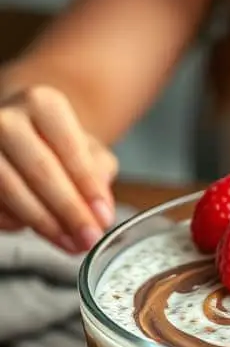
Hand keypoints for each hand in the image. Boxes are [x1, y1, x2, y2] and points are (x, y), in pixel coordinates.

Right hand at [0, 85, 117, 251]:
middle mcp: (7, 119)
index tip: (103, 217)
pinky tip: (42, 232)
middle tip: (90, 238)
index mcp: (42, 103)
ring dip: (45, 224)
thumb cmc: (57, 145)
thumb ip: (98, 174)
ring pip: (12, 190)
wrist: (21, 135)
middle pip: (41, 171)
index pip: (70, 148)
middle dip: (69, 212)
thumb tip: (100, 210)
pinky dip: (19, 224)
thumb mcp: (88, 150)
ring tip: (71, 243)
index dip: (88, 188)